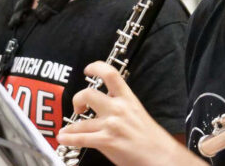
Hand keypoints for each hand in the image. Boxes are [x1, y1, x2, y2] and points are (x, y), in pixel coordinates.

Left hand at [56, 61, 201, 165]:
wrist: (161, 156)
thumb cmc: (151, 138)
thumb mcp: (137, 113)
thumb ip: (120, 106)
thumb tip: (103, 106)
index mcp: (128, 98)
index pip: (110, 74)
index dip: (95, 67)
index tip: (87, 70)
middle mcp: (118, 108)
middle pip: (88, 93)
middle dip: (77, 99)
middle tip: (78, 107)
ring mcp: (112, 125)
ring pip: (81, 122)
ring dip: (70, 127)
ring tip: (66, 130)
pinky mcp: (107, 141)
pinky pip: (81, 138)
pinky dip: (69, 139)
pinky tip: (63, 138)